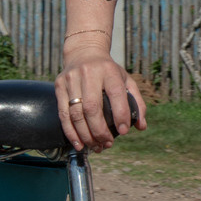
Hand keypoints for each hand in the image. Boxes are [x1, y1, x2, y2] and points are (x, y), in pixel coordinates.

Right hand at [55, 35, 146, 150]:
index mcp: (109, 70)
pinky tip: (79, 143)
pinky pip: (63, 114)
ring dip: (86, 135)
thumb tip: (141, 126)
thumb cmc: (108, 71)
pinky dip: (70, 132)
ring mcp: (71, 79)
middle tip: (107, 144)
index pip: (115, 94)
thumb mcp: (126, 80)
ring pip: (76, 114)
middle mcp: (88, 73)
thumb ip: (137, 102)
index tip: (123, 131)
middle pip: (92, 108)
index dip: (120, 115)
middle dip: (100, 131)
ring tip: (95, 146)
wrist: (83, 53)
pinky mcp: (59, 86)